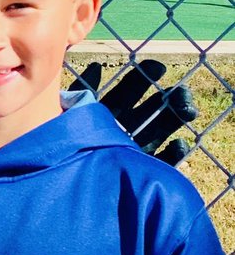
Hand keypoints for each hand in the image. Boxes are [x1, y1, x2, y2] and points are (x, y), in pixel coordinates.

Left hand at [70, 59, 196, 165]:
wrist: (72, 189)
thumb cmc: (68, 145)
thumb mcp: (71, 114)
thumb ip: (80, 91)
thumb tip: (95, 65)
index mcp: (105, 115)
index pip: (126, 93)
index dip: (141, 78)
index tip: (157, 66)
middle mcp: (123, 131)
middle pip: (150, 110)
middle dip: (167, 97)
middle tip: (181, 91)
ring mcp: (135, 152)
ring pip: (160, 131)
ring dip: (174, 119)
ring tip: (188, 109)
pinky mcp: (143, 173)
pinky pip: (163, 163)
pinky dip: (173, 154)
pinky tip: (179, 144)